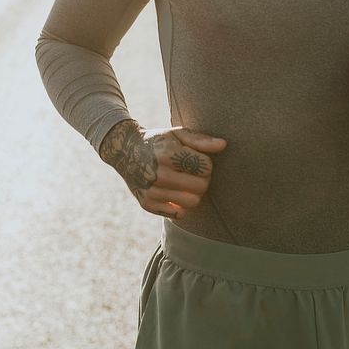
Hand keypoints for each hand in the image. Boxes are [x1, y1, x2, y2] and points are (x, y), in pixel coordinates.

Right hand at [98, 119, 226, 219]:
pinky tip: (173, 192)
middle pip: (202, 187)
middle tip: (193, 172)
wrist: (124, 150)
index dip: (205, 163)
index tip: (196, 159)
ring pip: (192, 202)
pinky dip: (180, 205)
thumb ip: (201, 140)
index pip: (206, 167)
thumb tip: (224, 145)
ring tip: (185, 183)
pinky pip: (178, 214)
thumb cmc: (159, 141)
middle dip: (202, 179)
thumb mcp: (177, 133)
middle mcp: (158, 174)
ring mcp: (151, 191)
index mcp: (168, 154)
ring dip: (193, 193)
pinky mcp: (147, 204)